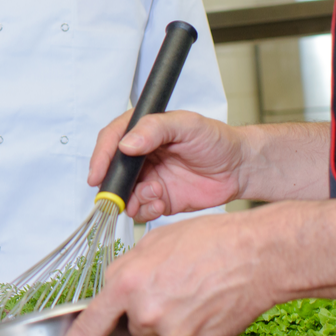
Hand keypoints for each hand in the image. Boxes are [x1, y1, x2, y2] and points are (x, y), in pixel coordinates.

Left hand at [41, 212, 273, 335]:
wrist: (258, 256)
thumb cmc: (212, 241)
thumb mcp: (155, 243)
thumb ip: (128, 270)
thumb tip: (120, 288)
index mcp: (127, 283)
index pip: (87, 329)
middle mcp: (145, 312)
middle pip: (132, 325)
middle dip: (145, 310)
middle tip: (173, 284)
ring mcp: (172, 332)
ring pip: (159, 332)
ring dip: (170, 316)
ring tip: (196, 289)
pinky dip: (193, 325)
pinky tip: (209, 303)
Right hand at [87, 110, 248, 219]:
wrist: (239, 168)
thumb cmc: (216, 140)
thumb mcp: (187, 125)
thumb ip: (156, 129)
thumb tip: (126, 144)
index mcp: (143, 132)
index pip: (111, 141)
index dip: (100, 157)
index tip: (96, 174)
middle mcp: (141, 155)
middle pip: (112, 172)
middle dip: (113, 186)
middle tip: (119, 196)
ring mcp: (148, 178)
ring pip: (124, 194)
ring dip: (133, 199)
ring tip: (155, 195)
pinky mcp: (159, 199)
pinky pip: (141, 209)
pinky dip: (146, 210)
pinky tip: (162, 203)